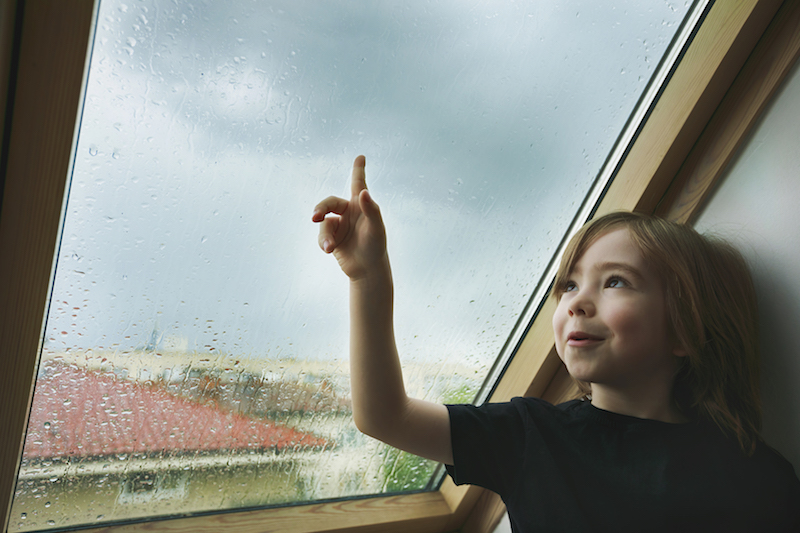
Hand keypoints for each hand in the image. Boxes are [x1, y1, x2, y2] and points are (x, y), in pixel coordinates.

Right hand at [312, 156, 386, 279]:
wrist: (367, 270)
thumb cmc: (376, 246)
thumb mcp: (376, 228)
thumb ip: (370, 209)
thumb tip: (363, 192)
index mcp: (360, 205)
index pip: (358, 183)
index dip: (358, 170)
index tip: (361, 157)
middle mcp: (348, 212)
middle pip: (329, 203)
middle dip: (321, 208)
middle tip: (315, 216)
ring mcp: (339, 225)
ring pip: (323, 223)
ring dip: (325, 235)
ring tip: (329, 247)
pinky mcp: (331, 238)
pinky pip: (322, 236)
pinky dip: (323, 242)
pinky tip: (329, 250)